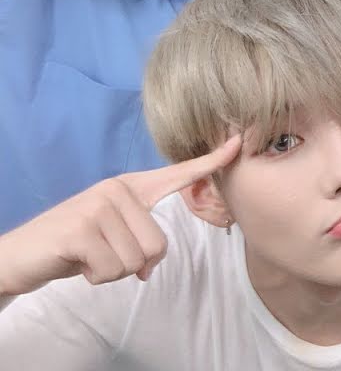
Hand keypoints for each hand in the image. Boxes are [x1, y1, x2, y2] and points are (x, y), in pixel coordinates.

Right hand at [0, 135, 240, 297]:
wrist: (19, 255)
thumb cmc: (72, 248)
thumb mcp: (111, 237)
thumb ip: (138, 242)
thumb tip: (150, 265)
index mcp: (129, 188)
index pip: (177, 174)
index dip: (210, 162)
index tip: (238, 143)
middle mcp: (117, 189)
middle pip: (158, 245)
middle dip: (133, 264)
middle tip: (102, 255)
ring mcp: (99, 205)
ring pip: (138, 260)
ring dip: (112, 271)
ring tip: (89, 257)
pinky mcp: (82, 228)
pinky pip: (113, 269)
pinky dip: (96, 277)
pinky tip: (78, 263)